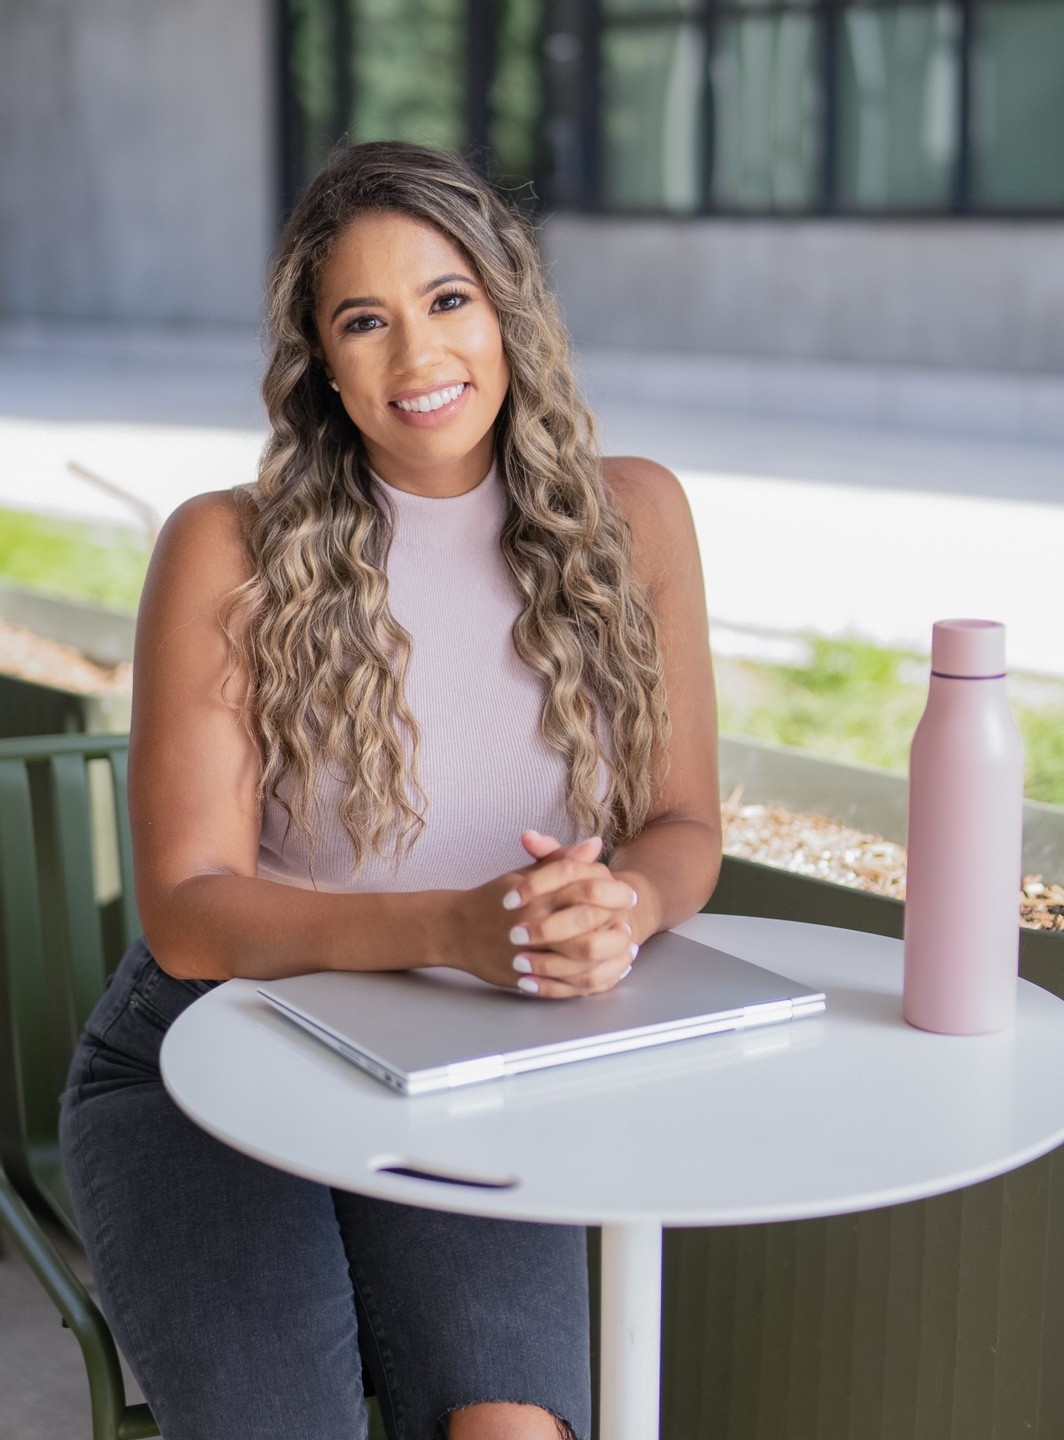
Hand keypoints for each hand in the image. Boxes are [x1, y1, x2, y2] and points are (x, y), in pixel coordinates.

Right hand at [443, 831, 638, 999]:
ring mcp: (530, 951)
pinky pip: (566, 983)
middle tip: (628, 925)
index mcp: (538, 892)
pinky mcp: (525, 976)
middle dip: (614, 924)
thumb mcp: (526, 873)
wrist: (455, 929)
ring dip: (609, 954)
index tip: (628, 895)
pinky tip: (605, 972)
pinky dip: (589, 979)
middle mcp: (535, 920)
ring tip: (624, 950)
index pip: (587, 887)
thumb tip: (596, 844)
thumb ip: (561, 859)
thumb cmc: (494, 899)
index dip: (613, 892)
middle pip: (588, 922)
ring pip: (581, 956)